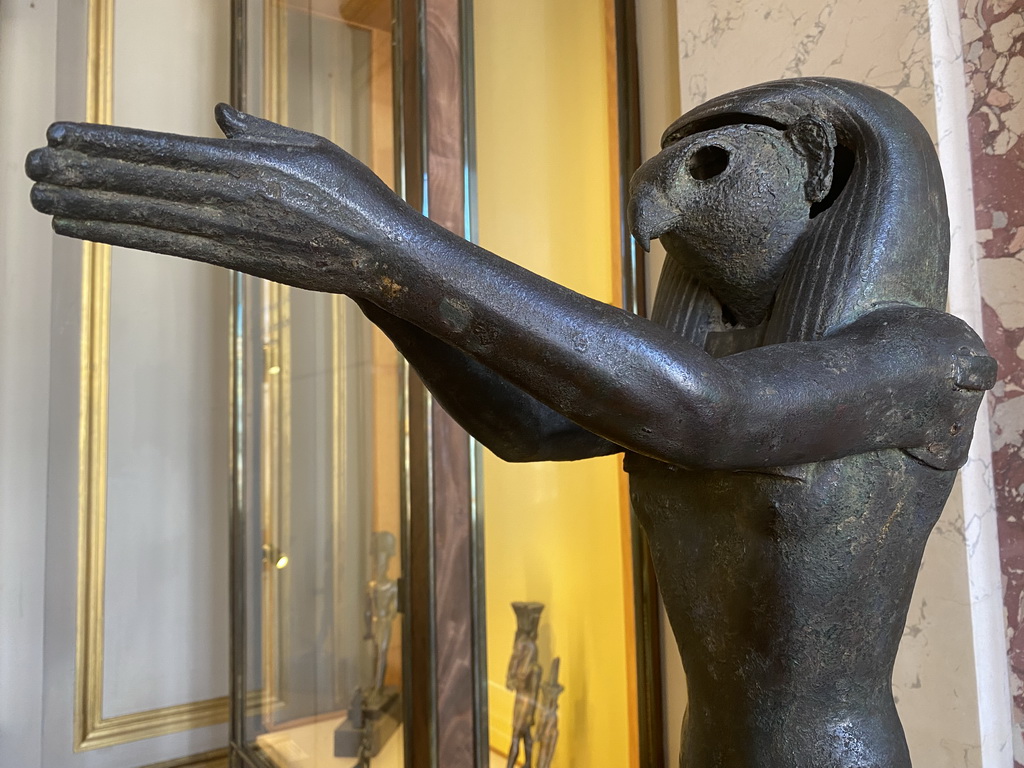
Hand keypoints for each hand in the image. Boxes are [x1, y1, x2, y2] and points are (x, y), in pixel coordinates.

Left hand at [26, 104, 412, 294]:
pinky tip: (94, 231)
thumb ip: (260, 131)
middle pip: (145, 183)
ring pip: (150, 218)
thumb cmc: (356, 195)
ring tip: (43, 200)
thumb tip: (217, 115)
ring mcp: (233, 233)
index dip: (106, 144)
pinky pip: (172, 246)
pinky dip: (127, 237)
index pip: (161, 150)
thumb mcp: (313, 147)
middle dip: (83, 174)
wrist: (385, 256)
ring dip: (92, 209)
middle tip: (29, 165)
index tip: (59, 136)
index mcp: (248, 161)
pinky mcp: (238, 261)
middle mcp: (233, 197)